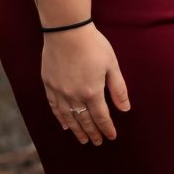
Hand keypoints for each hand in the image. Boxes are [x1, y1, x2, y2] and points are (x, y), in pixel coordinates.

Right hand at [42, 25, 128, 145]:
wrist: (66, 31)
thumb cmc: (93, 45)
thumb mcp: (112, 65)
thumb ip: (118, 89)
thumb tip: (125, 109)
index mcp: (92, 92)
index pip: (101, 117)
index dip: (107, 128)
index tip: (111, 137)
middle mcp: (74, 96)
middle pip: (84, 120)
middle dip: (92, 133)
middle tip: (97, 143)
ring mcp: (59, 91)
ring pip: (68, 117)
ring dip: (76, 130)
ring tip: (82, 140)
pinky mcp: (48, 85)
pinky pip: (54, 107)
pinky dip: (60, 118)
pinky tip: (65, 125)